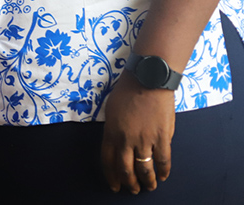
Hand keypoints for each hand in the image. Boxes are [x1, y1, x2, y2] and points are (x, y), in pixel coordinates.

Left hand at [101, 71, 174, 194]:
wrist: (148, 80)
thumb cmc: (127, 91)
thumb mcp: (111, 110)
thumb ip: (113, 129)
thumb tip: (117, 143)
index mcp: (111, 132)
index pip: (108, 161)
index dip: (111, 176)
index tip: (114, 185)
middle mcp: (126, 140)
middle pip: (126, 169)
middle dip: (129, 183)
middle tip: (133, 190)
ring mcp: (144, 140)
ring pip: (145, 169)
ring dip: (147, 182)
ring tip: (149, 187)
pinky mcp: (161, 138)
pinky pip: (163, 160)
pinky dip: (163, 171)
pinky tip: (163, 176)